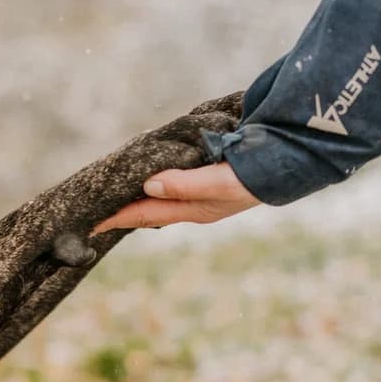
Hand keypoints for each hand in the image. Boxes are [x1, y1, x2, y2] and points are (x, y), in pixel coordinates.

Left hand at [93, 161, 259, 232]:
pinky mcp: (207, 169)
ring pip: (158, 191)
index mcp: (194, 209)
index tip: (87, 222)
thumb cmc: (258, 176)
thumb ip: (184, 184)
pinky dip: (154, 173)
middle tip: (90, 206)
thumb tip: (147, 186)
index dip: (115, 217)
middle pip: (147, 207)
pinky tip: (145, 168)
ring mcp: (201, 187)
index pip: (144, 214)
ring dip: (135, 191)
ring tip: (110, 190)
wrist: (293, 159)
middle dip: (119, 208)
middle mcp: (194, 201)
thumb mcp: (221, 183)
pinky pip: (172, 174)